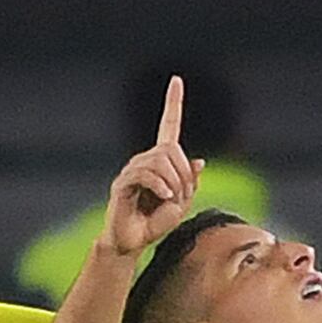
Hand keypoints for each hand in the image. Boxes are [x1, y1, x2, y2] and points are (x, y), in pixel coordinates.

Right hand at [100, 75, 204, 257]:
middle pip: (171, 149)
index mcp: (160, 161)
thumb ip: (190, 183)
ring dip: (174, 183)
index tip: (176, 80)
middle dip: (184, 174)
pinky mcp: (122, 183)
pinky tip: (164, 198)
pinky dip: (160, 186)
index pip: (167, 125)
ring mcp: (132, 170)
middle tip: (181, 197)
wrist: (132, 243)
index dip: (173, 103)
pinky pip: (146, 174)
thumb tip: (199, 161)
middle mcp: (144, 159)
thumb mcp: (181, 203)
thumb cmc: (154, 223)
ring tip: (170, 201)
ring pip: (160, 161)